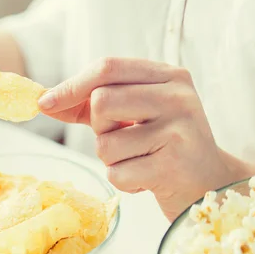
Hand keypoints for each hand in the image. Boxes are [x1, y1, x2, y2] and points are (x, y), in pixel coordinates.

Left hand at [37, 57, 247, 220]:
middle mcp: (177, 96)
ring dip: (112, 159)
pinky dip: (124, 182)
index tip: (44, 103)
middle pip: (101, 101)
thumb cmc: (162, 145)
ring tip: (140, 160)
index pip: (108, 67)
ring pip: (105, 142)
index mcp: (168, 75)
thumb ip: (90, 103)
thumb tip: (44, 101)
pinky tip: (149, 179)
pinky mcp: (174, 165)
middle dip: (99, 127)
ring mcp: (179, 129)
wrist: (210, 185)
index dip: (71, 85)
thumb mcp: (133, 114)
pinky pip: (117, 174)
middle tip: (123, 138)